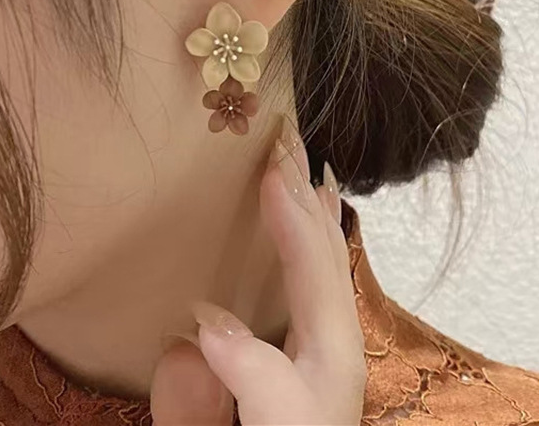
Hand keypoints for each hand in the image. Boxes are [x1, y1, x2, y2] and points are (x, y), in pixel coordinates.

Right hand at [150, 122, 366, 424]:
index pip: (310, 274)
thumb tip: (205, 322)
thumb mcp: (265, 425)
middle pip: (325, 258)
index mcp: (324, 359)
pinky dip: (314, 242)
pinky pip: (315, 283)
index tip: (271, 171)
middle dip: (305, 198)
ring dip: (312, 211)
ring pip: (324, 265)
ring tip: (302, 166)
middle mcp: (333, 346)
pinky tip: (312, 221)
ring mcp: (326, 350)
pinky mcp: (312, 353)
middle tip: (285, 141)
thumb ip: (238, 384)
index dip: (291, 222)